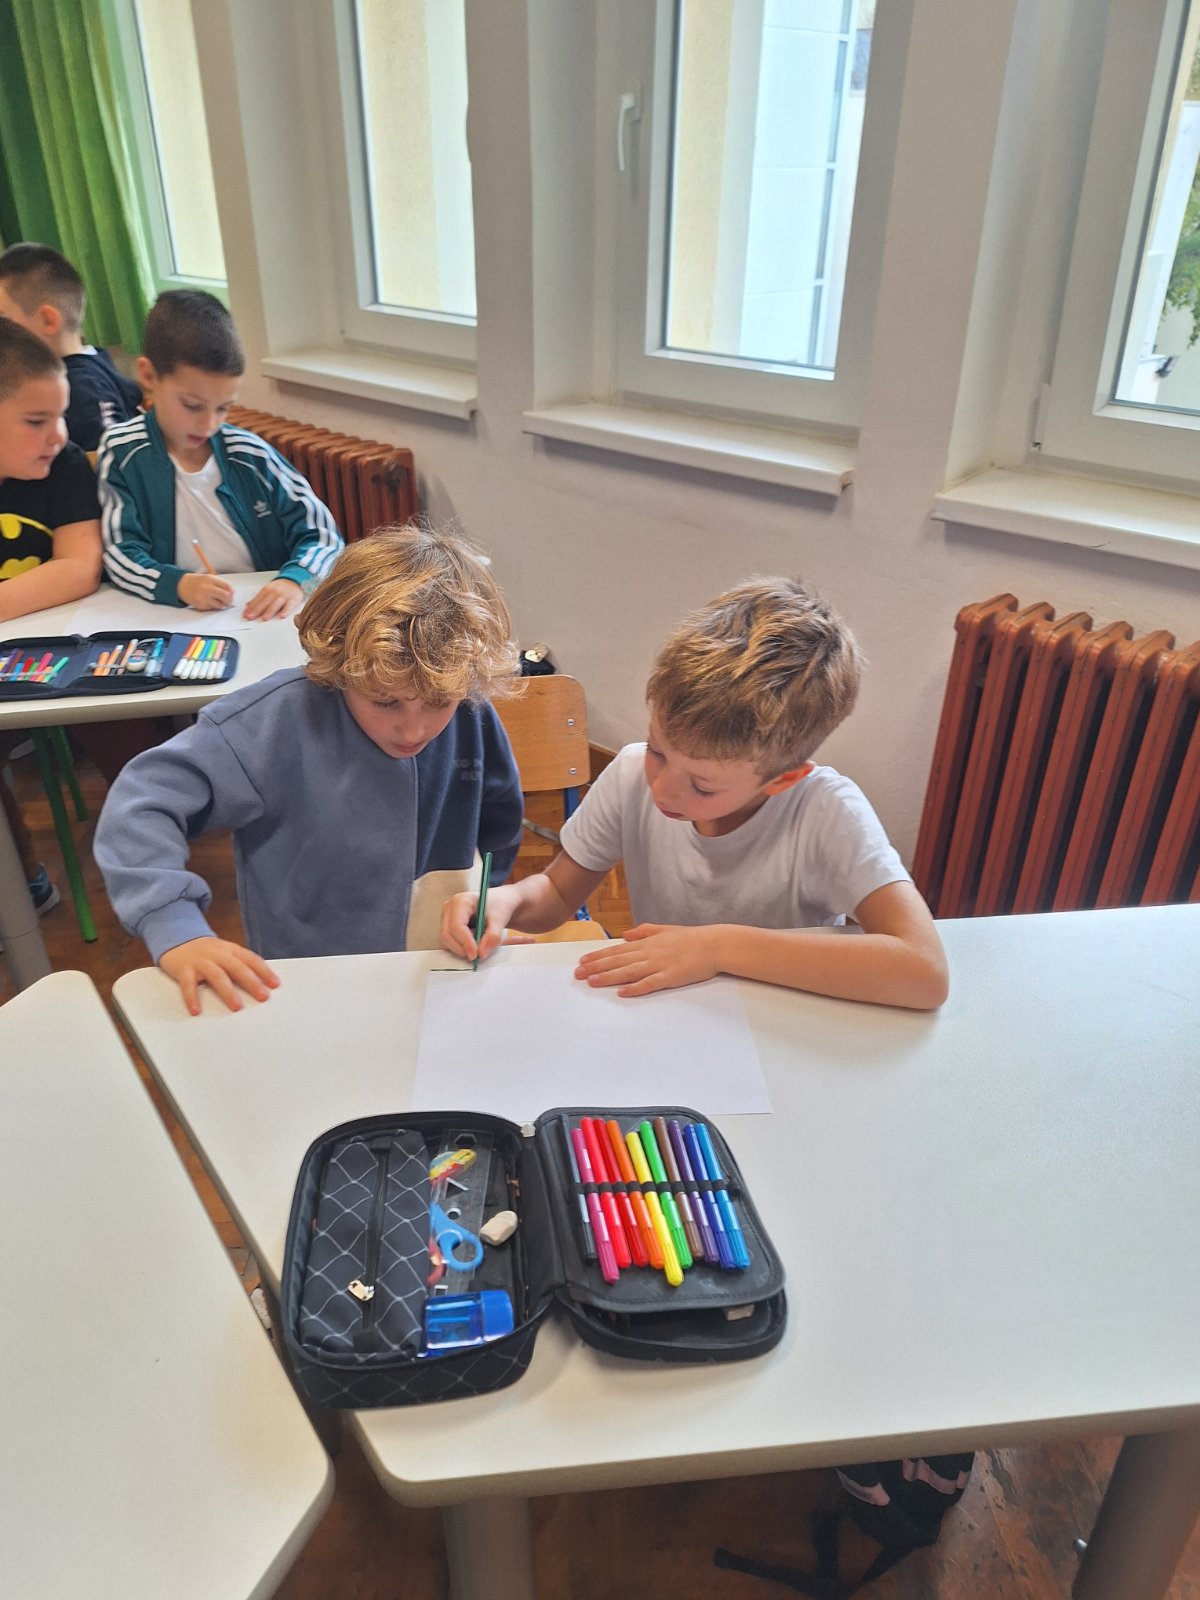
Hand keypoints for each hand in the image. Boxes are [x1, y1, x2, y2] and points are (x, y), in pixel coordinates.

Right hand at [158, 936, 280, 1015]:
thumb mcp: (225, 953)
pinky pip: (188, 985)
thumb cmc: (206, 952)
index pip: (251, 959)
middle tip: (263, 997)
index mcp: (230, 950)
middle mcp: (217, 954)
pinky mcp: (184, 970)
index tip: (275, 984)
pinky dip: (191, 998)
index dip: (264, 971)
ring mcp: (201, 961)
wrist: (176, 939)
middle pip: (237, 968)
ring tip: (237, 1006)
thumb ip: (239, 965)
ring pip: (217, 976)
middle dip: (251, 982)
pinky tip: (196, 1010)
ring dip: (228, 991)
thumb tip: (261, 984)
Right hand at [178, 571, 235, 609]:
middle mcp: (207, 587)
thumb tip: (232, 591)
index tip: (231, 593)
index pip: (227, 586)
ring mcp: (203, 597)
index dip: (231, 591)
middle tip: (228, 601)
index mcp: (210, 579)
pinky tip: (208, 602)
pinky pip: (212, 608)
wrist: (181, 585)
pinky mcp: (200, 605)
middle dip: (229, 600)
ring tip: (217, 601)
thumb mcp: (208, 578)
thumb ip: (220, 583)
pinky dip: (213, 607)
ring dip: (221, 605)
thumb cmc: (196, 582)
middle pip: (226, 596)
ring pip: (220, 605)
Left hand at [243, 577, 302, 620]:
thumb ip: (258, 598)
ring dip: (269, 611)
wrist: (294, 580)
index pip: (257, 599)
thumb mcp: (267, 590)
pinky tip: (282, 616)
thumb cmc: (279, 588)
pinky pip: (289, 605)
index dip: (251, 607)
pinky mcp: (294, 599)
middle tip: (250, 617)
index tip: (245, 614)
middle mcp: (275, 592)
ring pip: (276, 604)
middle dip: (257, 610)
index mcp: (267, 589)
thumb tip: (247, 606)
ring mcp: (284, 595)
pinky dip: (286, 611)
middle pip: (265, 602)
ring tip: (264, 618)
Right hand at [439, 885, 531, 962]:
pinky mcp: (447, 927)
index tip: (476, 955)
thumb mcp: (500, 919)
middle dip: (463, 949)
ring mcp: (446, 918)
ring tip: (479, 942)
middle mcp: (449, 909)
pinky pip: (449, 944)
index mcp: (460, 901)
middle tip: (479, 955)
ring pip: (447, 942)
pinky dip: (461, 948)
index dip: (465, 943)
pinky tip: (474, 942)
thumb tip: (481, 953)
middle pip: (447, 936)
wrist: (499, 904)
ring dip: (462, 949)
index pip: (456, 926)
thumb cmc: (498, 906)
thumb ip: (493, 937)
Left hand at [574, 923, 720, 996]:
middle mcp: (649, 953)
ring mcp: (659, 965)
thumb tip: (626, 934)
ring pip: (629, 971)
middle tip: (578, 974)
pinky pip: (650, 984)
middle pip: (618, 960)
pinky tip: (622, 992)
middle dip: (596, 967)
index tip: (582, 961)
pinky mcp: (671, 976)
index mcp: (647, 942)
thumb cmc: (692, 939)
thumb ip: (644, 931)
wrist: (714, 944)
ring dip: (609, 977)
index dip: (598, 956)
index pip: (617, 950)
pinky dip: (635, 988)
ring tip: (592, 982)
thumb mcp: (665, 930)